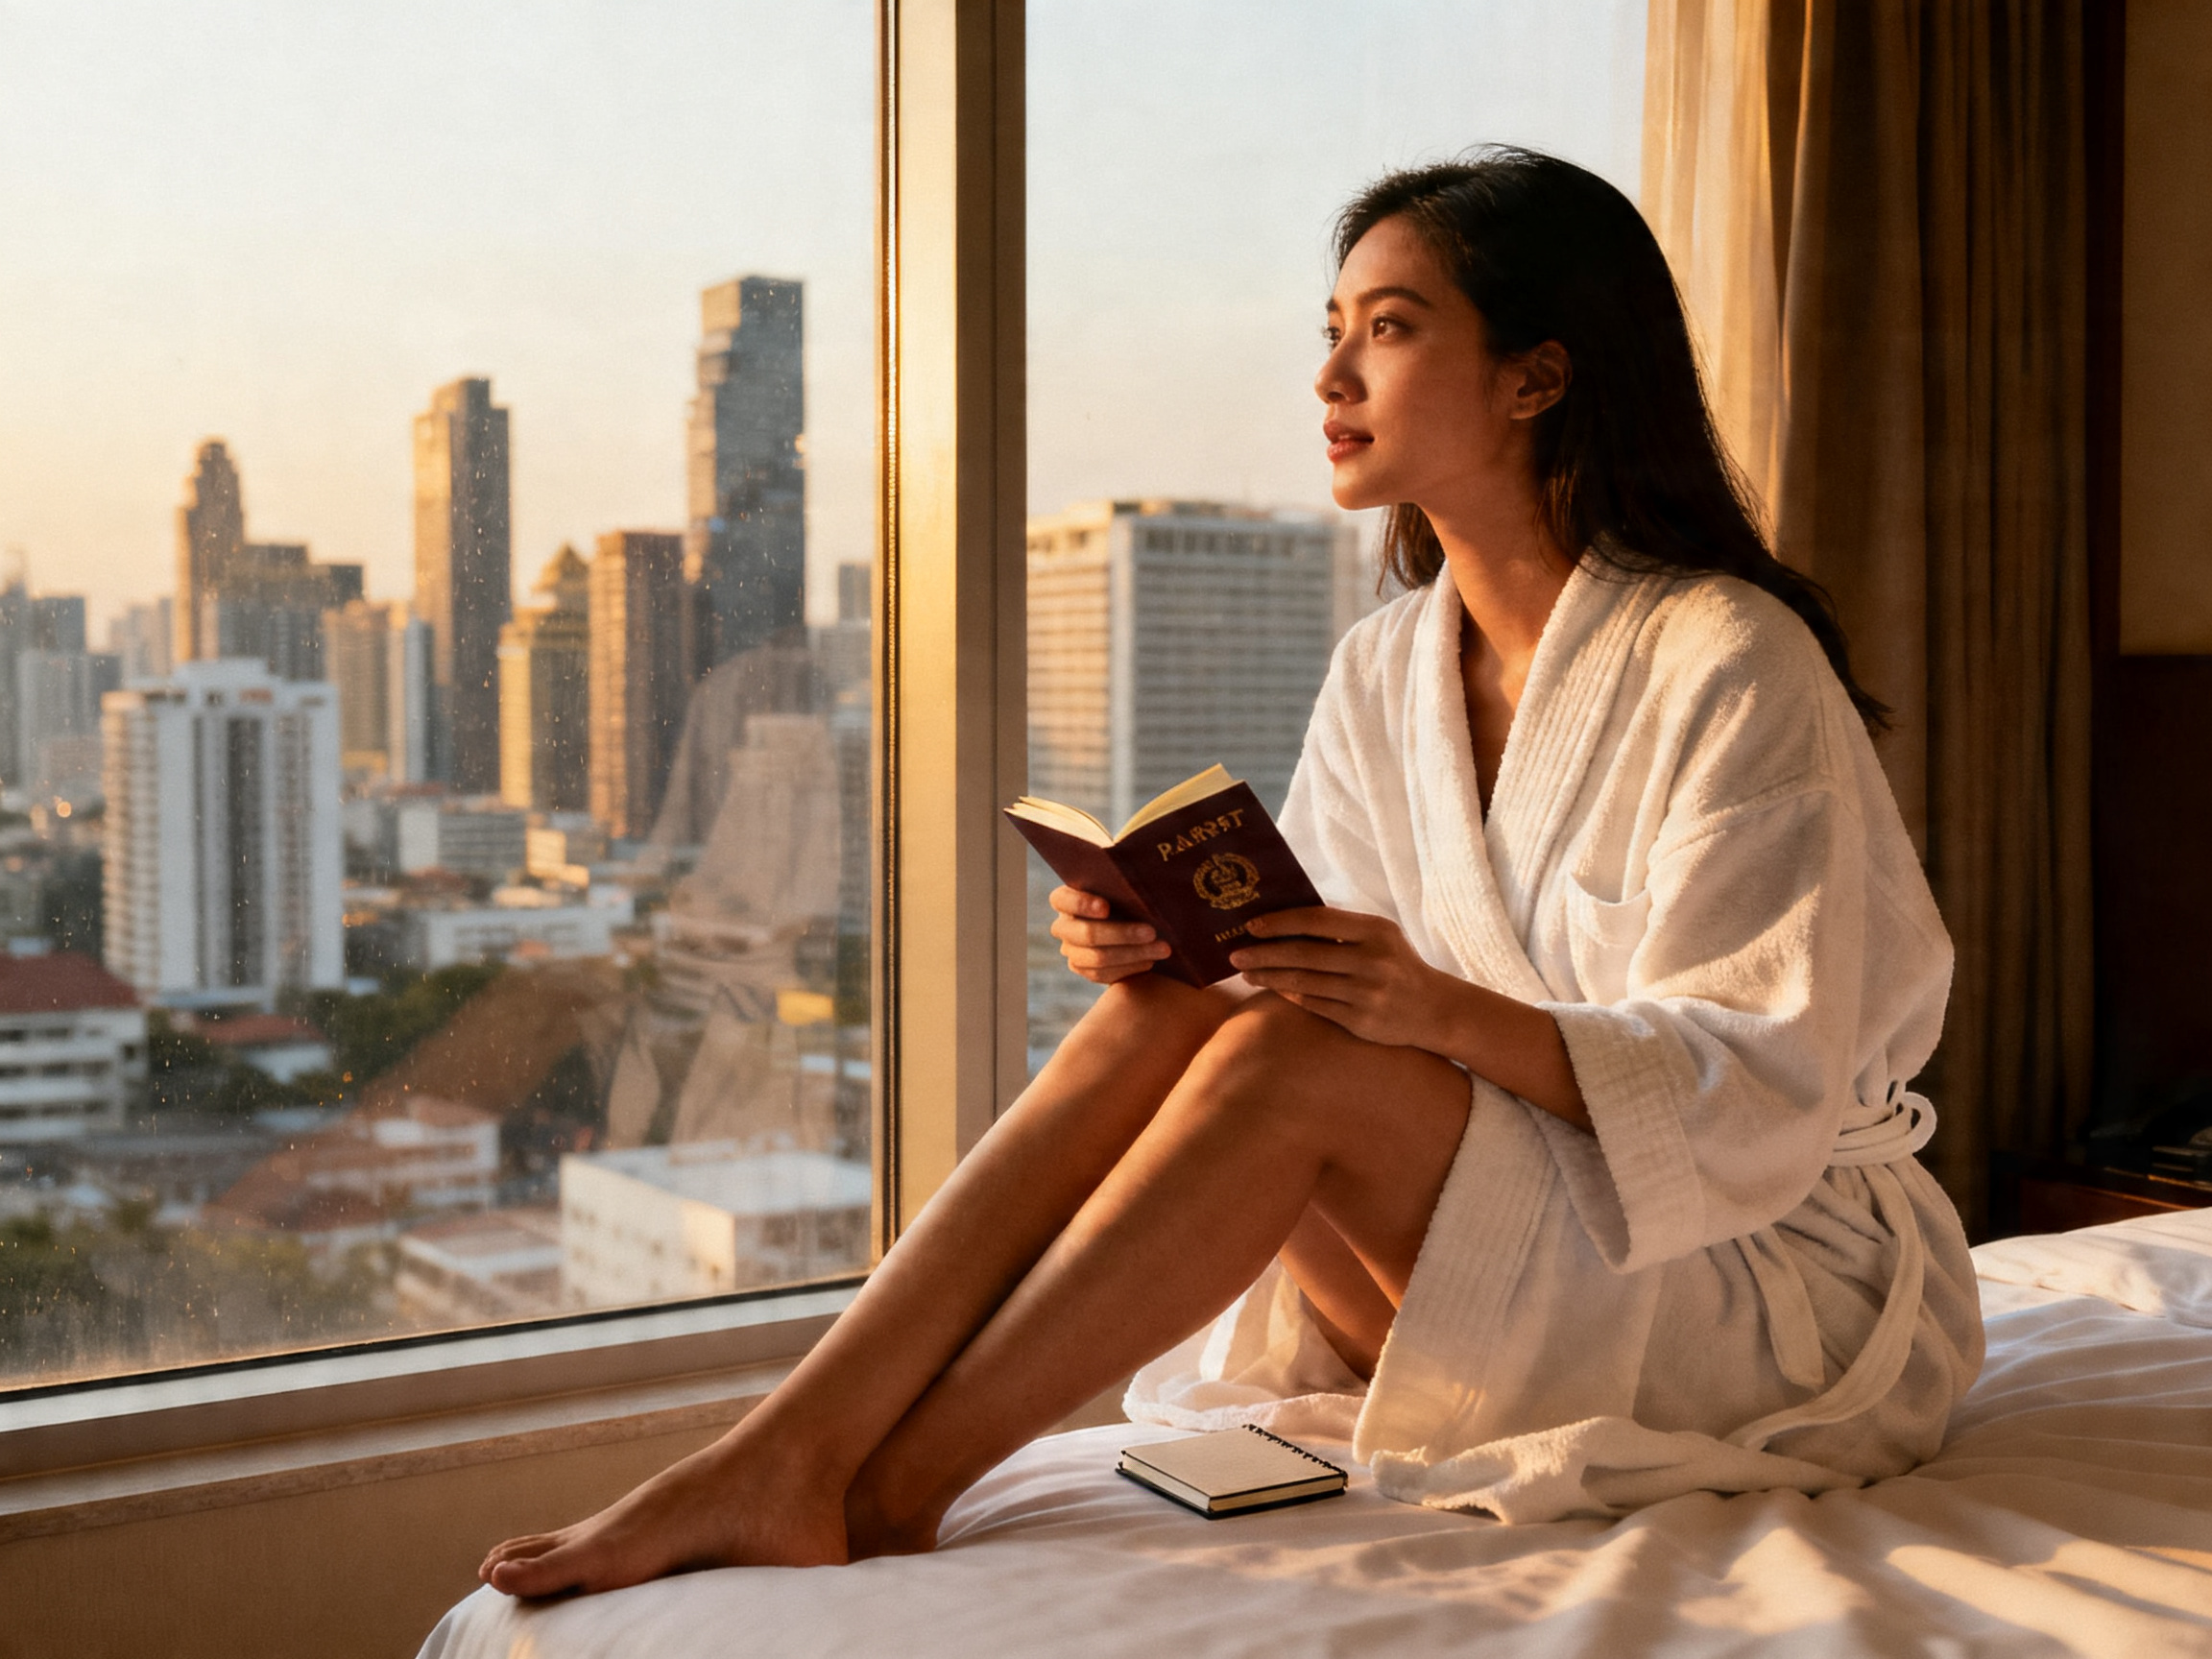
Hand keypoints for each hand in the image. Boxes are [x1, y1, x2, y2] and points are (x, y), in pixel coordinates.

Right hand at [1048, 885, 1171, 984]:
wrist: (1136, 925)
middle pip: (1086, 934)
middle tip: (1152, 931)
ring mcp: (1071, 950)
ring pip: (1097, 958)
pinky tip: (1151, 961)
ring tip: (1162, 948)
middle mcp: (1064, 925)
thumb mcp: (1127, 886)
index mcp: (1067, 898)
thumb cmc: (1131, 897)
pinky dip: (1130, 968)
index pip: (1062, 899)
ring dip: (1133, 953)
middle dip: (1121, 933)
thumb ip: (1128, 880)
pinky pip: (1103, 974)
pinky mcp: (1083, 969)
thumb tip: (1145, 868)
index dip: (1082, 903)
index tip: (1107, 907)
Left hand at [1228, 906, 1461, 1049]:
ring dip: (1269, 977)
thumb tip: (1285, 918)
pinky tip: (1272, 989)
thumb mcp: (1381, 936)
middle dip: (1264, 953)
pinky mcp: (1360, 1021)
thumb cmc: (1398, 965)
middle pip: (1305, 954)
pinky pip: (1313, 1005)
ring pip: (1304, 983)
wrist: (1434, 1009)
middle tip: (1235, 953)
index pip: (1318, 921)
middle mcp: (1372, 961)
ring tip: (1246, 972)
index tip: (1252, 925)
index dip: (1281, 922)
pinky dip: (1289, 995)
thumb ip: (1342, 927)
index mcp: (1376, 931)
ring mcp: (1366, 993)